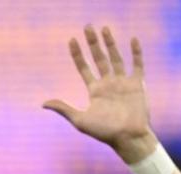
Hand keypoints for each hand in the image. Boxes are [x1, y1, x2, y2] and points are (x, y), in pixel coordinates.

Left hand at [44, 25, 156, 162]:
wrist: (128, 138)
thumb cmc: (104, 132)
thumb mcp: (80, 120)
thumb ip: (64, 109)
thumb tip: (43, 103)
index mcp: (95, 91)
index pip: (84, 68)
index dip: (77, 55)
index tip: (71, 40)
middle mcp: (108, 84)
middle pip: (99, 59)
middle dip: (93, 43)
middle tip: (88, 27)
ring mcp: (123, 83)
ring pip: (116, 58)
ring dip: (110, 43)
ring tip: (104, 28)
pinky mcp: (137, 85)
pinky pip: (137, 65)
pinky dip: (136, 53)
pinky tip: (133, 40)